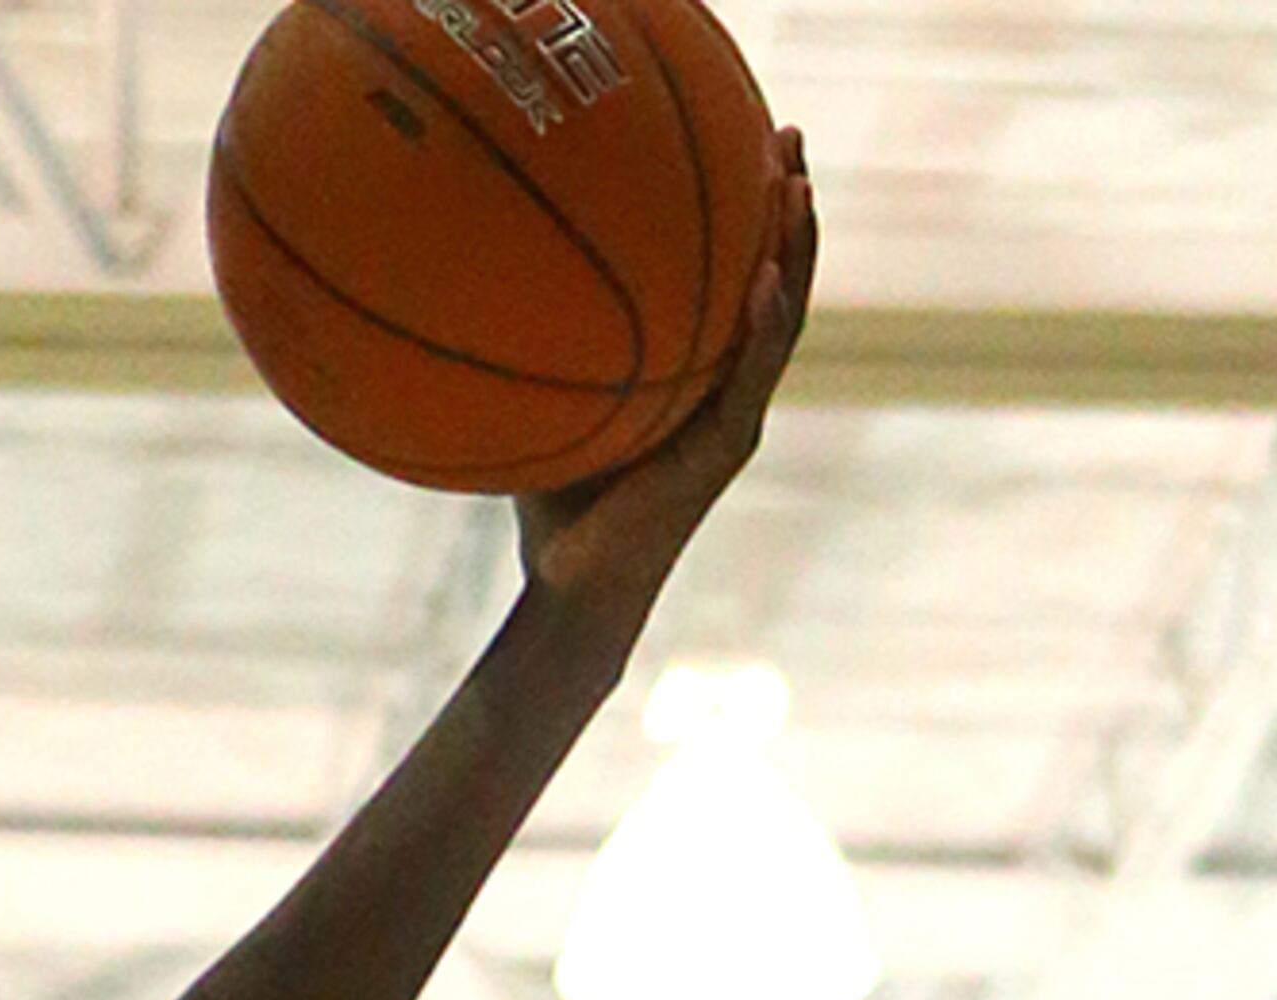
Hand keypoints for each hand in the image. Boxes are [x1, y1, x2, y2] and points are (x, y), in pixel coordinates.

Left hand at [514, 125, 820, 630]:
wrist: (574, 586)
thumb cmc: (555, 506)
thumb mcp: (552, 410)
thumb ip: (542, 356)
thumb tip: (478, 287)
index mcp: (702, 379)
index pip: (742, 280)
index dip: (754, 217)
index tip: (754, 146)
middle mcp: (730, 391)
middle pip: (780, 281)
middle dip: (789, 209)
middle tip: (790, 136)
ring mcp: (734, 418)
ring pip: (783, 319)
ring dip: (796, 251)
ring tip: (797, 186)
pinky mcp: (724, 450)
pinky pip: (750, 377)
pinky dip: (761, 327)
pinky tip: (766, 278)